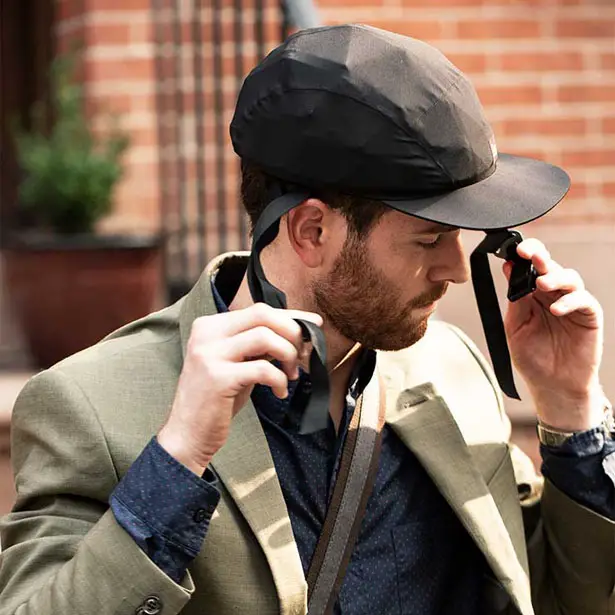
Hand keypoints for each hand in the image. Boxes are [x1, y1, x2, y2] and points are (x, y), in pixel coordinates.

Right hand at [158, 303, 321, 474]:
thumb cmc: (217, 399)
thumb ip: (258, 344)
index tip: (313, 325)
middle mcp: (207, 334)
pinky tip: (280, 392)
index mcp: (210, 325)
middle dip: (291, 331)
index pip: (259, 310)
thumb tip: (298, 329)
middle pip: (263, 315)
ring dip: (288, 355)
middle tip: (302, 354)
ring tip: (291, 375)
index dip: (291, 316)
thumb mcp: (236, 363)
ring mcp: (210, 354)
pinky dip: (279, 380)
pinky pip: (263, 369)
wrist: (187, 434)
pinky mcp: (218, 377)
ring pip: (265, 337)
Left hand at [503, 238, 604, 430]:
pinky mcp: (588, 315)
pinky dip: (569, 301)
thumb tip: (509, 270)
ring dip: (554, 277)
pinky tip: (556, 309)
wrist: (552, 385)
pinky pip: (583, 300)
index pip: (529, 268)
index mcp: (532, 295)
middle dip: (539, 257)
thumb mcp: (515, 328)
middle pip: (549, 266)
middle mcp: (552, 295)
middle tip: (529, 255)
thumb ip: (515, 300)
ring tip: (540, 284)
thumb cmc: (533, 358)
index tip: (514, 251)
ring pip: (569, 278)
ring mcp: (571, 303)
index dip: (524, 256)